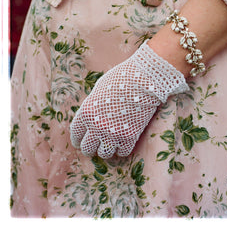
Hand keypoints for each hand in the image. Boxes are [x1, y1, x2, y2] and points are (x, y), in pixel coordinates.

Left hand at [70, 41, 188, 157]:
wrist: (143, 79)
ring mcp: (113, 132)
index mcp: (86, 112)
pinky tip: (124, 141)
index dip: (78, 139)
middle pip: (87, 148)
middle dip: (90, 148)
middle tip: (95, 146)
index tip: (80, 142)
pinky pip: (122, 152)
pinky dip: (122, 148)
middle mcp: (96, 125)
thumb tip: (91, 117)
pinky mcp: (129, 136)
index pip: (76, 134)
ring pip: (104, 153)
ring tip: (111, 144)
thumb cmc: (121, 79)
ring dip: (107, 149)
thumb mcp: (100, 89)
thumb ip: (93, 106)